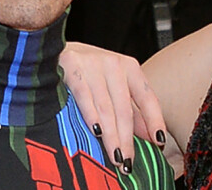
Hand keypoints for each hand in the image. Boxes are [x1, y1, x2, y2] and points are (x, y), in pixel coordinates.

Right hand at [59, 42, 165, 171]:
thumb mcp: (113, 85)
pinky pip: (84, 96)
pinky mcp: (71, 66)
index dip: (154, 120)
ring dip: (111, 135)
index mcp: (128, 67)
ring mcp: (92, 63)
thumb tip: (150, 137)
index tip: (159, 142)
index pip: (147, 97)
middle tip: (128, 162)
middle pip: (124, 108)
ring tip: (115, 156)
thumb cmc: (87, 71)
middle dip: (126, 138)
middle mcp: (113, 63)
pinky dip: (91, 115)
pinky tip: (96, 132)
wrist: (52, 49)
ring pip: (105, 107)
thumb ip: (131, 108)